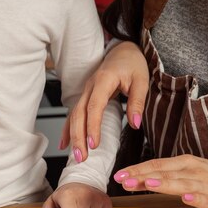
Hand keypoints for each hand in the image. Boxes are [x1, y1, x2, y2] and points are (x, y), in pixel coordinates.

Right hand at [60, 41, 148, 160]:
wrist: (124, 51)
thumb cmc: (133, 64)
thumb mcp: (141, 81)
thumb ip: (138, 102)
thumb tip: (135, 123)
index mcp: (104, 80)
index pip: (95, 106)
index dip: (93, 126)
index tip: (94, 143)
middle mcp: (90, 86)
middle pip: (79, 113)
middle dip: (78, 136)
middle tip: (82, 157)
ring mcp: (85, 91)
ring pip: (74, 115)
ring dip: (73, 136)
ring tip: (77, 156)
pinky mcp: (85, 96)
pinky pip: (74, 114)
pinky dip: (68, 129)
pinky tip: (65, 144)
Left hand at [113, 155, 207, 207]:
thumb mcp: (189, 173)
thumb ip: (167, 176)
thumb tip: (141, 179)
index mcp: (185, 163)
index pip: (156, 165)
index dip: (137, 169)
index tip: (119, 175)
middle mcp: (192, 171)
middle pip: (163, 173)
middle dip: (142, 176)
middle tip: (123, 180)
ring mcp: (204, 184)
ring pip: (180, 183)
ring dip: (163, 183)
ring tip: (147, 183)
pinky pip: (204, 198)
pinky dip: (195, 198)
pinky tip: (186, 198)